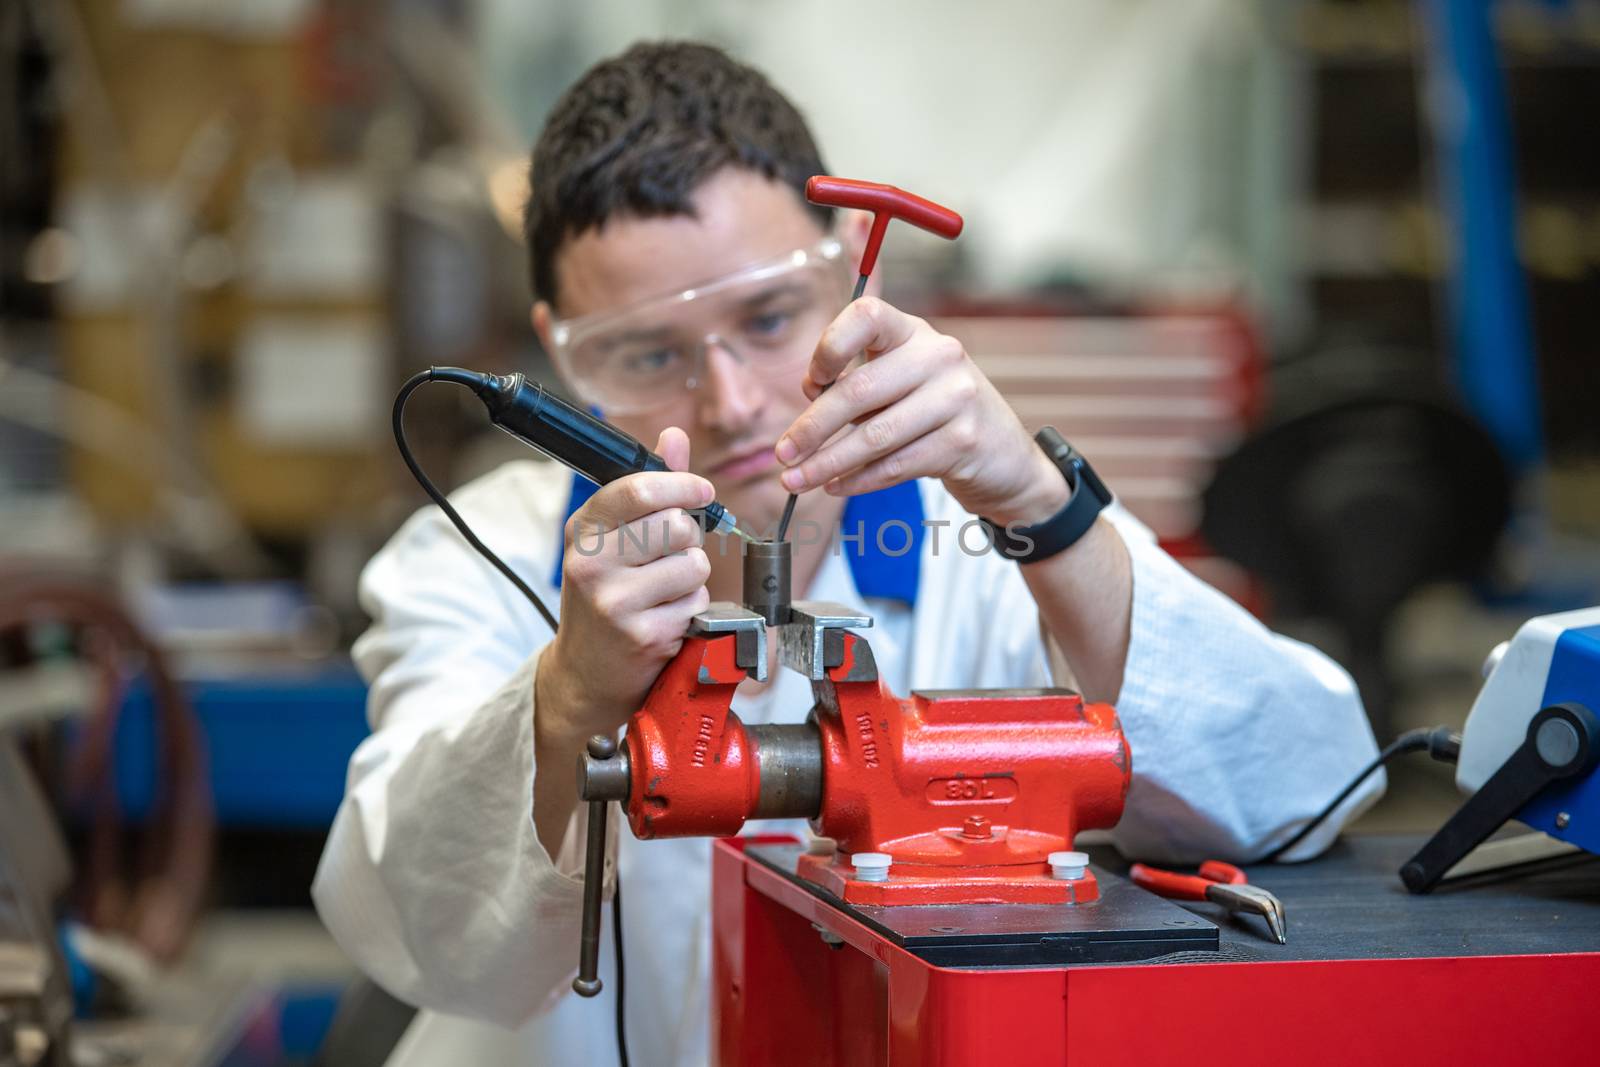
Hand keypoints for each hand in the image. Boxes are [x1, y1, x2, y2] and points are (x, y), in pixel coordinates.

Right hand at [538, 428, 712, 740]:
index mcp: (583, 530)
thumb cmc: (606, 595)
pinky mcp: (643, 635)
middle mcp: (591, 563)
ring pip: (693, 565)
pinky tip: (664, 619)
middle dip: (687, 539)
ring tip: (662, 592)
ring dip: (691, 577)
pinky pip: (696, 603)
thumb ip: (647, 488)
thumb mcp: (612, 539)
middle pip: (677, 526)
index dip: (681, 485)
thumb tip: (674, 437)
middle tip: (668, 557)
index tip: (702, 491)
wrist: (586, 671)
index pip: (637, 490)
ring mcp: (614, 602)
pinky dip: (690, 609)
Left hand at [774, 297, 1066, 525]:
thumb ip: (858, 383)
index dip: (829, 346)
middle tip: (782, 454)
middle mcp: (939, 356)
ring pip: (874, 436)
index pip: (865, 315)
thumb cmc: (934, 412)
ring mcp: (956, 398)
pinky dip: (858, 480)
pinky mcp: (963, 442)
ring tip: (796, 481)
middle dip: (811, 428)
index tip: (810, 382)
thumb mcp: (900, 382)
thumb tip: (809, 398)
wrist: (1002, 454)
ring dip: (827, 463)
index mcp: (913, 332)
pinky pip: (896, 465)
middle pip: (858, 390)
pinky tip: (836, 485)